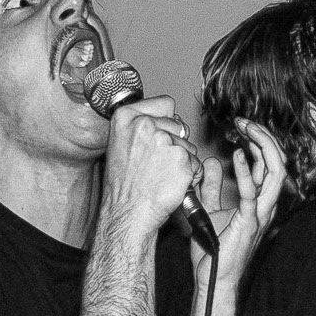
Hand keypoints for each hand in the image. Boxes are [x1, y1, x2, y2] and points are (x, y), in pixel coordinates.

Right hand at [101, 96, 197, 236]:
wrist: (128, 211)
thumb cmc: (124, 184)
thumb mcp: (120, 144)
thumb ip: (139, 125)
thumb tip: (165, 117)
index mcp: (126, 117)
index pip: (165, 103)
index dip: (166, 120)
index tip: (158, 133)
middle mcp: (145, 124)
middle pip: (179, 125)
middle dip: (174, 142)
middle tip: (156, 162)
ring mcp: (165, 141)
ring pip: (188, 144)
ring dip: (182, 159)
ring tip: (161, 173)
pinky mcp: (182, 159)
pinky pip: (196, 163)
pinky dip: (189, 175)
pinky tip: (171, 182)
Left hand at [193, 119, 285, 289]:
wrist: (213, 278)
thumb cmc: (213, 250)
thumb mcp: (209, 208)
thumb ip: (212, 187)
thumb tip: (211, 164)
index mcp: (260, 200)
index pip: (269, 164)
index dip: (260, 142)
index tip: (242, 126)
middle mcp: (266, 204)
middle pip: (278, 162)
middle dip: (264, 138)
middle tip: (245, 122)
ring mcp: (261, 213)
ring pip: (275, 173)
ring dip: (262, 148)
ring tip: (247, 130)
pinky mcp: (249, 221)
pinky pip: (253, 193)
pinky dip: (246, 171)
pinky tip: (236, 155)